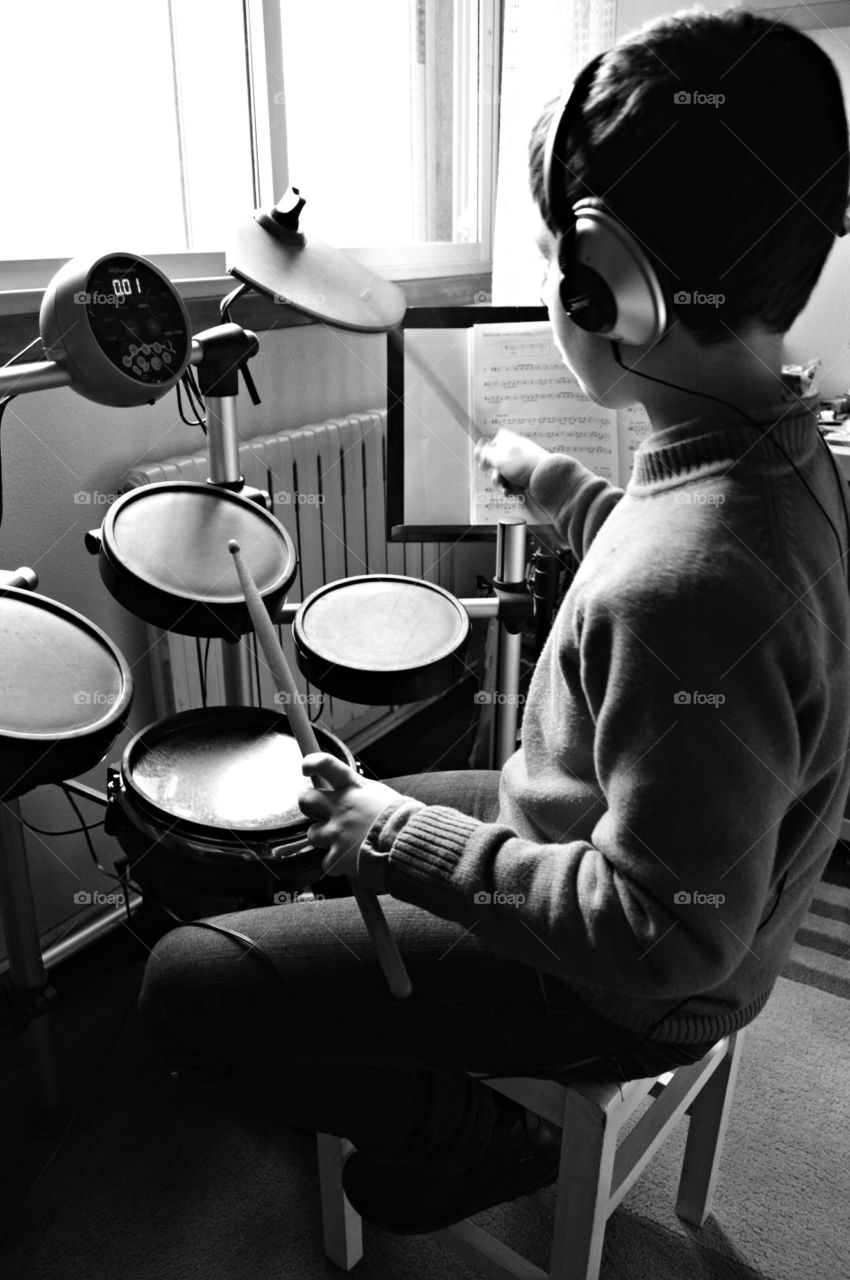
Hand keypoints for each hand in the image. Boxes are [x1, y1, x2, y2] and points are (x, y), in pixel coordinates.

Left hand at [298, 752, 402, 877]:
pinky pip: (326, 862)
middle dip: (309, 805)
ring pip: (312, 834)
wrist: (410, 846)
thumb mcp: (381, 795)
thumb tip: (349, 791)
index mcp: (353, 788)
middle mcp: (341, 807)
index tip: (306, 768)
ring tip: (342, 842)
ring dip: (323, 838)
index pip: (325, 764)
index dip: (311, 763)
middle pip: (306, 799)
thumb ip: (360, 792)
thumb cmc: (402, 819)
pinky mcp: (337, 856)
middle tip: (317, 811)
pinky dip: (336, 863)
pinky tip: (351, 861)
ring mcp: (337, 832)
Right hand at [474, 429, 546, 493]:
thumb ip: (485, 454)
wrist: (546, 476)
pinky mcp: (527, 473)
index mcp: (509, 440)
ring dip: (501, 481)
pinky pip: (514, 479)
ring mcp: (522, 462)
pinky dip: (510, 486)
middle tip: (496, 478)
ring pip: (505, 472)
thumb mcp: (498, 458)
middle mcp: (515, 450)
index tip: (484, 460)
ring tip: (504, 487)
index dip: (488, 450)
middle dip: (494, 471)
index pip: (495, 440)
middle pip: (498, 459)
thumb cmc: (522, 464)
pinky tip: (510, 491)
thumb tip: (477, 450)